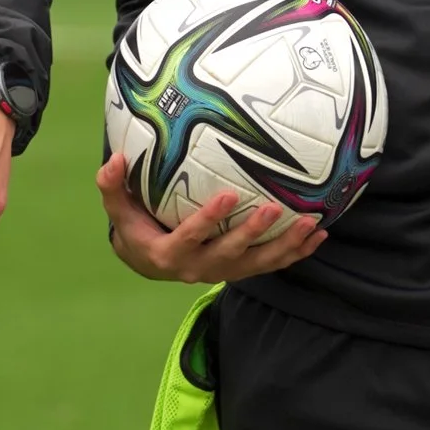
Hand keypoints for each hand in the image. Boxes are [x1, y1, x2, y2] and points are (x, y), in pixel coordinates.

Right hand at [96, 148, 325, 283]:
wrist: (150, 262)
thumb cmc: (136, 228)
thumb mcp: (119, 210)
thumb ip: (112, 186)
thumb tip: (114, 159)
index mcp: (169, 253)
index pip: (190, 236)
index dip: (208, 219)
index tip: (227, 194)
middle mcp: (199, 268)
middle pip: (230, 252)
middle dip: (252, 232)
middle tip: (272, 208)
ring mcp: (223, 271)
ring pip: (258, 262)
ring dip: (286, 245)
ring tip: (310, 224)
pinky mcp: (240, 270)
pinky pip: (271, 265)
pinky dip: (296, 252)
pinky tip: (318, 236)